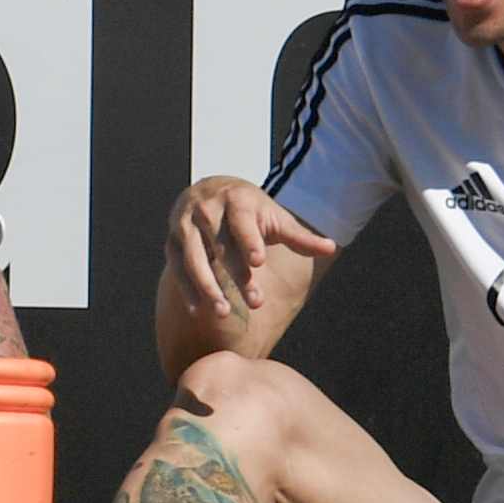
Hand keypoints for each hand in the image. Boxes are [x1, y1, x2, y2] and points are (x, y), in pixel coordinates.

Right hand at [160, 178, 336, 338]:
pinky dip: (187, 288)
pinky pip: (176, 267)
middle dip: (236, 275)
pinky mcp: (171, 241)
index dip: (249, 241)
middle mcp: (206, 209)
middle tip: (255, 303)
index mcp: (235, 200)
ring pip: (194, 258)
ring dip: (207, 286)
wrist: (210, 190)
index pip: (241, 222)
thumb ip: (300, 236)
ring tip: (224, 312)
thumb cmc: (250, 210)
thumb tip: (332, 248)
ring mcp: (184, 225)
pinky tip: (199, 310)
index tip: (259, 262)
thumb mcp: (275, 218)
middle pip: (220, 245)